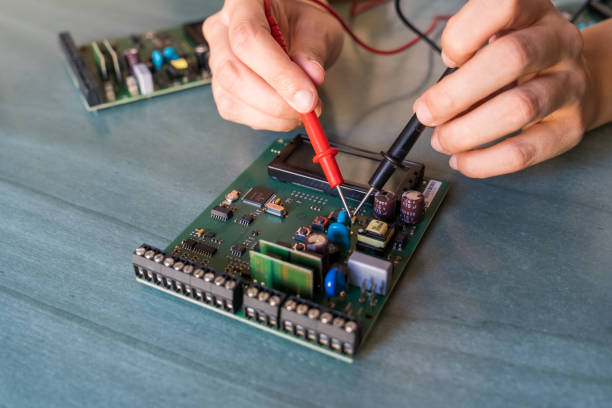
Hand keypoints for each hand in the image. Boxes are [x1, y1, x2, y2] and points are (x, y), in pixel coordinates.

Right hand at [203, 0, 342, 130]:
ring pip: (231, 98)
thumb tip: (312, 77)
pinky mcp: (222, 88)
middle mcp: (222, 31)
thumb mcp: (318, 29)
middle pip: (232, 72)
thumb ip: (313, 52)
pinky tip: (286, 113)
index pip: (248, 39)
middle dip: (275, 101)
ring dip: (272, 115)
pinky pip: (236, 112)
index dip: (278, 74)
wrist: (295, 33)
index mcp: (243, 4)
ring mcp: (218, 61)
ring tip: (302, 111)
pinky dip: (266, 120)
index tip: (306, 98)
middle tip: (308, 108)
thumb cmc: (302, 25)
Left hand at [414, 0, 592, 177]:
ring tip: (442, 140)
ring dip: (467, 131)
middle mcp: (558, 43)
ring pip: (519, 109)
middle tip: (426, 113)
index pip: (503, 5)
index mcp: (534, 12)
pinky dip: (484, 162)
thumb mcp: (496, 38)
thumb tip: (435, 94)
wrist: (576, 83)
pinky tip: (462, 159)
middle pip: (511, 58)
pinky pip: (524, 151)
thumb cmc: (522, 60)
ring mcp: (569, 85)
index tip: (447, 58)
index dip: (464, 34)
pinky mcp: (569, 127)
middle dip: (456, 92)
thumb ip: (467, 52)